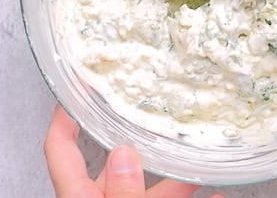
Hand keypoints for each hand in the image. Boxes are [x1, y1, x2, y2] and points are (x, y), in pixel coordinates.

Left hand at [44, 105, 208, 197]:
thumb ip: (122, 191)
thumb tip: (124, 154)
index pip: (59, 150)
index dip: (64, 117)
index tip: (78, 89)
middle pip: (116, 164)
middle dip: (143, 141)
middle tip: (159, 116)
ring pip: (151, 186)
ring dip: (179, 172)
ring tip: (201, 156)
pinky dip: (198, 195)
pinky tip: (217, 194)